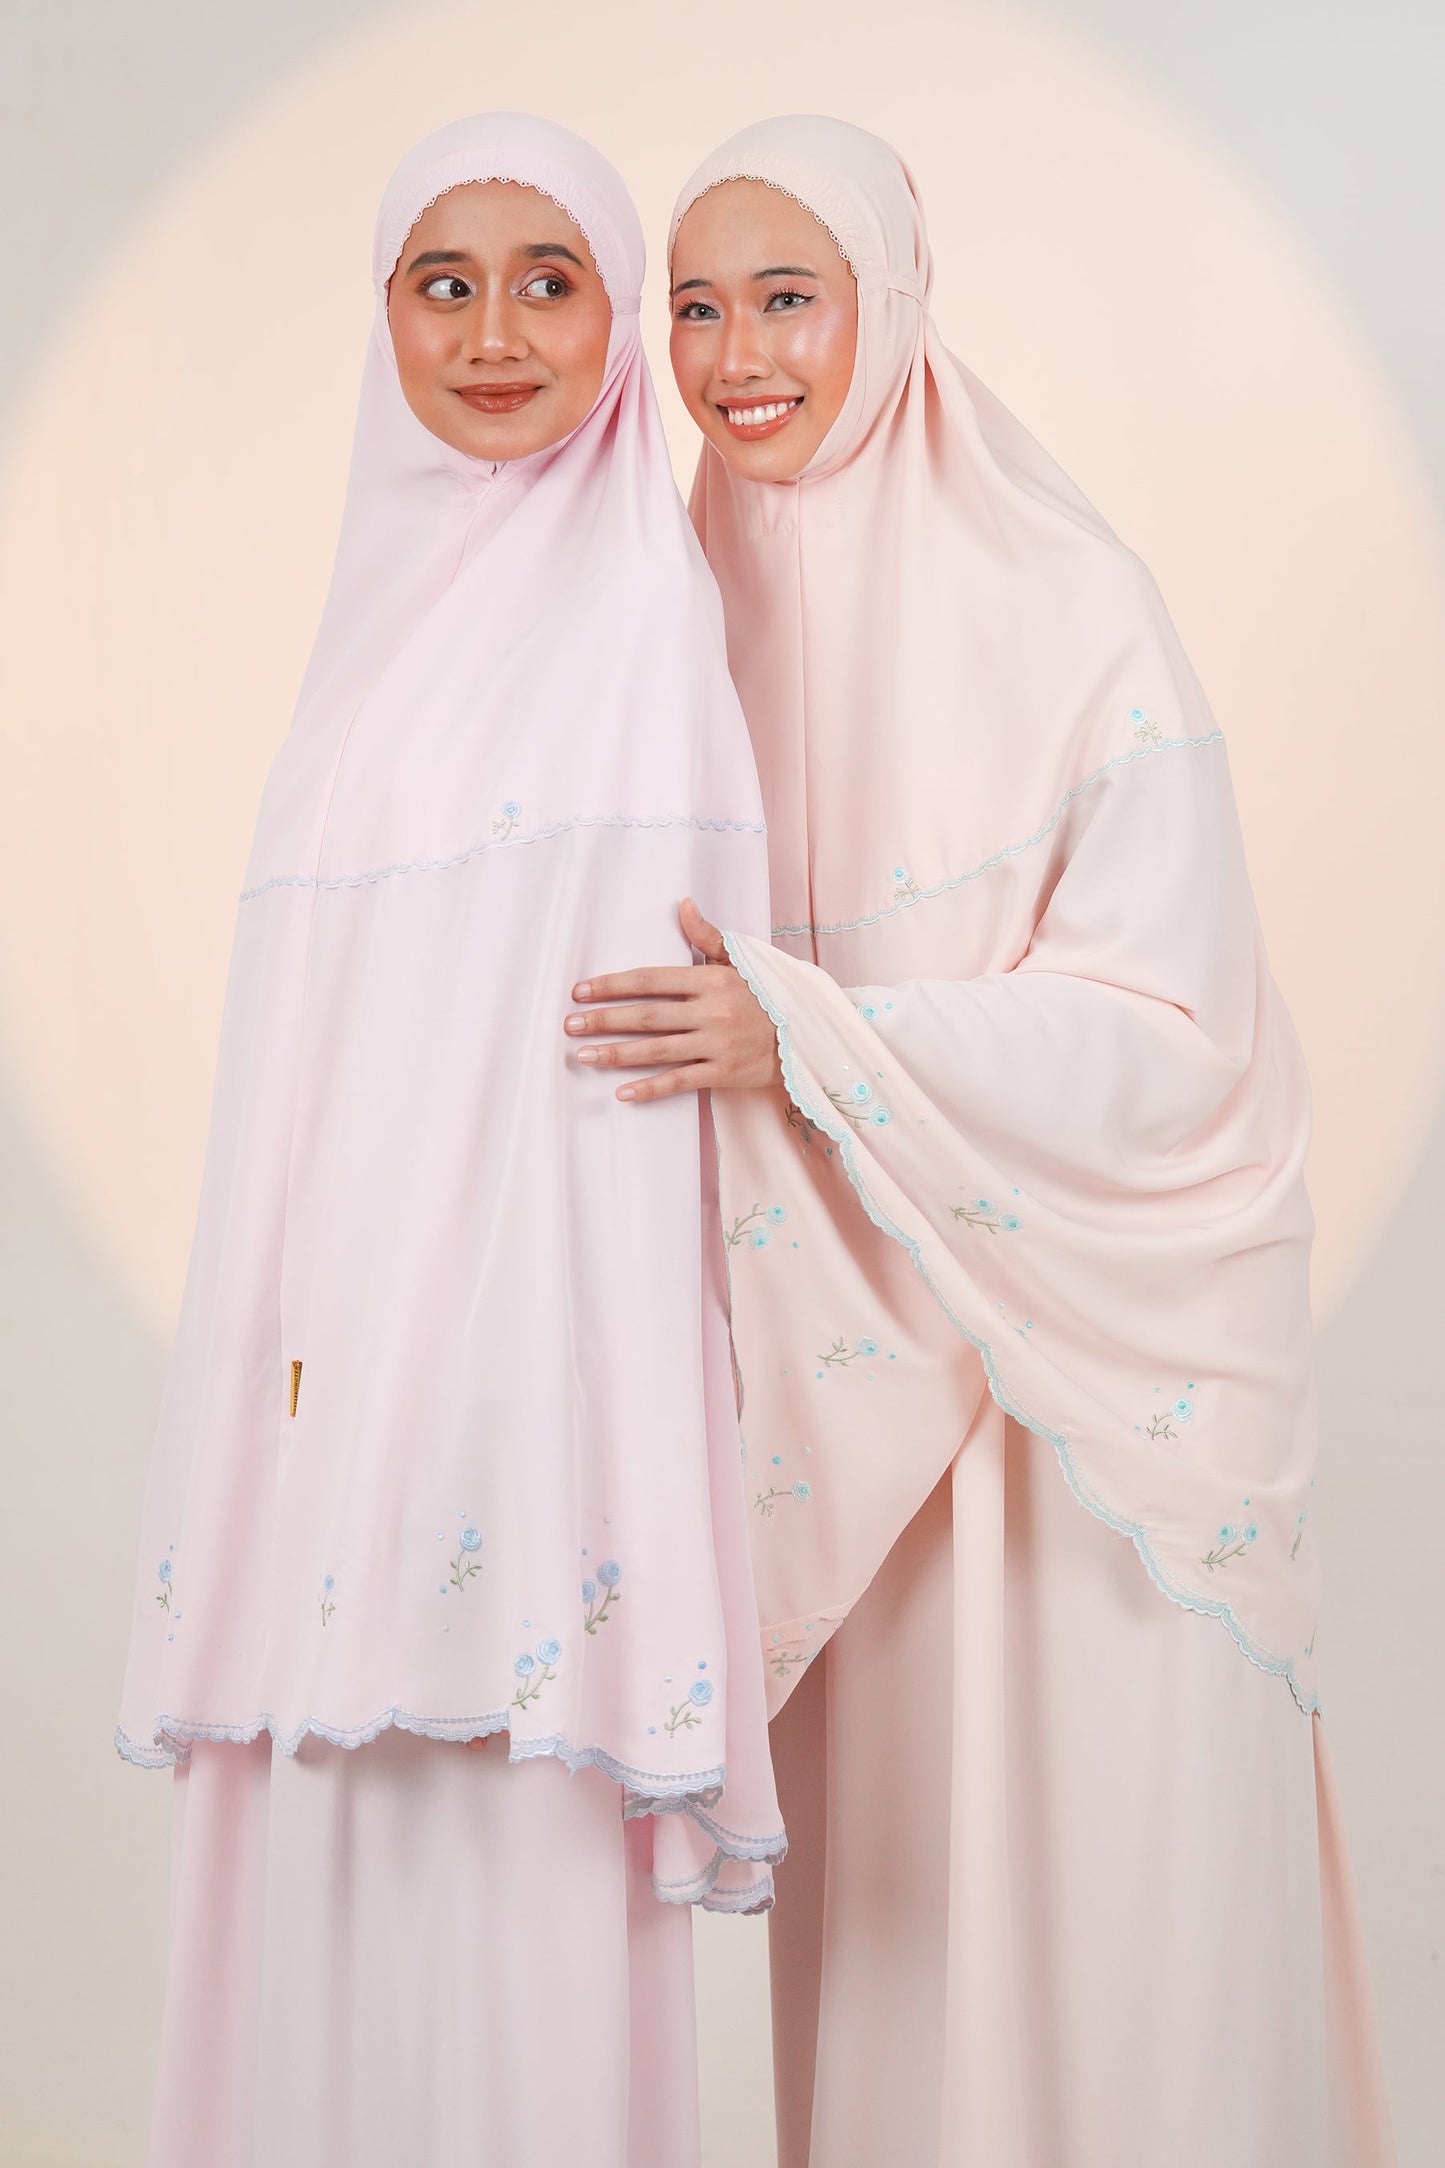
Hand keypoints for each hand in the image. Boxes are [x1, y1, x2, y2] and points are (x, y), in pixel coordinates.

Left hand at [565, 898, 779, 1103]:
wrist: (805, 1034)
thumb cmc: (766, 995)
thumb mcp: (740, 961)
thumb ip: (707, 936)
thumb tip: (683, 903)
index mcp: (710, 979)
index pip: (651, 979)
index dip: (613, 984)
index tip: (581, 991)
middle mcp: (711, 1010)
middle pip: (647, 1015)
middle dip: (604, 1019)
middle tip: (570, 1025)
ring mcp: (716, 1043)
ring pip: (656, 1049)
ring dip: (617, 1053)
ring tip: (583, 1055)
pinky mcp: (723, 1072)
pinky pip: (679, 1081)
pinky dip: (650, 1088)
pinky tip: (622, 1092)